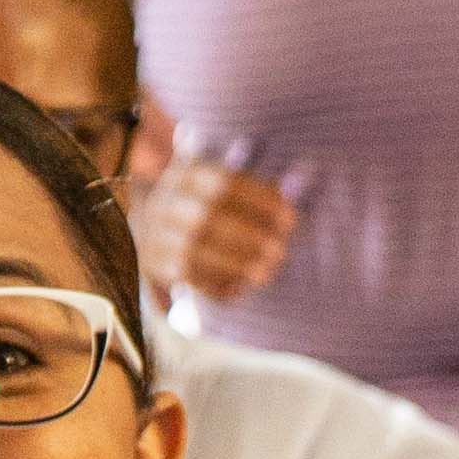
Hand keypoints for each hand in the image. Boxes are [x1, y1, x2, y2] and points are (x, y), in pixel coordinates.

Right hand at [138, 132, 297, 302]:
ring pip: (192, 250)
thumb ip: (260, 187)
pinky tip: (240, 288)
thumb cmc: (210, 207)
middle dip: (249, 236)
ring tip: (266, 272)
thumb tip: (307, 170)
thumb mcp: (225, 187)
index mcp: (186, 174)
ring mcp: (156, 233)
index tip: (291, 218)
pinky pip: (184, 275)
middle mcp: (165, 201)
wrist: (152, 229)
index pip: (223, 182)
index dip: (260, 200)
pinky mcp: (155, 263)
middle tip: (280, 250)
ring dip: (234, 263)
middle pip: (207, 217)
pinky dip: (213, 282)